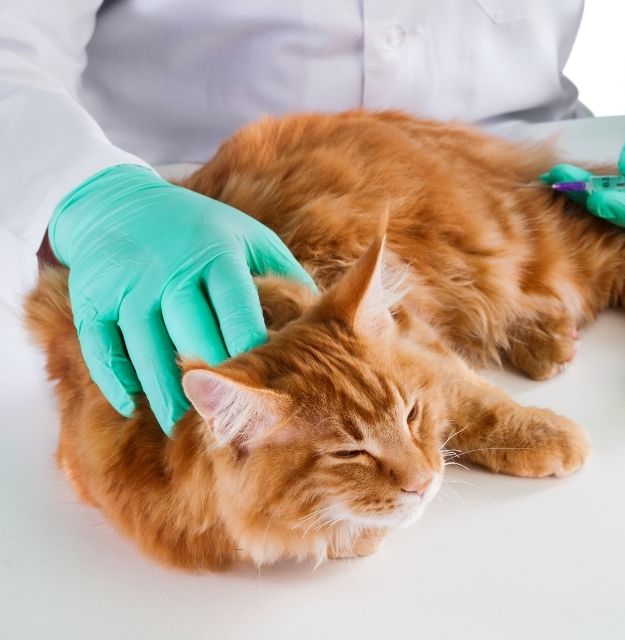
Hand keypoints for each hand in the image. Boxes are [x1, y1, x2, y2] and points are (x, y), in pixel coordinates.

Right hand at [49, 164, 315, 433]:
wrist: (120, 204)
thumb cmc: (201, 231)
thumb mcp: (247, 238)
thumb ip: (284, 276)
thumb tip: (326, 321)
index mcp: (216, 254)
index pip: (237, 309)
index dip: (251, 351)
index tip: (267, 389)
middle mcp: (170, 270)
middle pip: (191, 336)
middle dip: (212, 381)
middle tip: (229, 420)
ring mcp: (127, 285)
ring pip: (147, 350)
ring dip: (164, 393)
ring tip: (182, 425)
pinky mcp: (92, 299)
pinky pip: (102, 348)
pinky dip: (115, 380)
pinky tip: (131, 406)